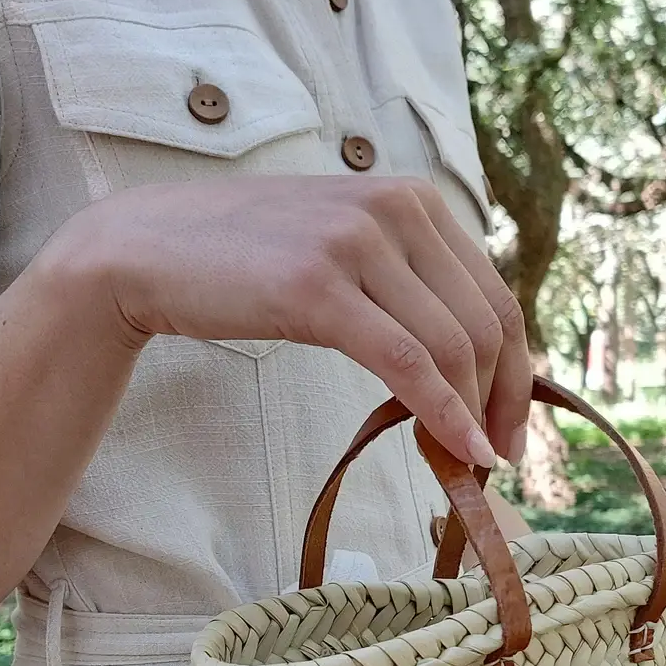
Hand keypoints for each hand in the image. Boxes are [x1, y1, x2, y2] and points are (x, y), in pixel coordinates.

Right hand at [65, 174, 533, 467]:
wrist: (147, 250)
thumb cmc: (247, 262)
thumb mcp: (345, 254)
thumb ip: (406, 287)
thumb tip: (468, 365)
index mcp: (414, 201)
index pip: (497, 295)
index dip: (518, 372)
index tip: (511, 428)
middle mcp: (397, 209)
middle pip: (488, 324)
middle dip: (503, 401)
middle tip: (496, 460)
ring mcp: (357, 243)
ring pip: (453, 346)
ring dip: (473, 416)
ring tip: (469, 464)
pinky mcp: (319, 286)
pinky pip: (406, 363)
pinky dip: (443, 413)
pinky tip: (459, 451)